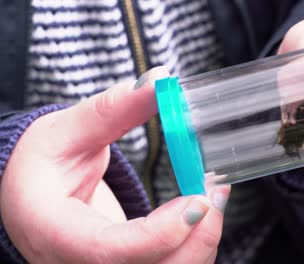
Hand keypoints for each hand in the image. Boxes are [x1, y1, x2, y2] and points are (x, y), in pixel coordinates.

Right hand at [1, 66, 229, 262]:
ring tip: (213, 194)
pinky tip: (202, 212)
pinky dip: (196, 244)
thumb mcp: (65, 131)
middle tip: (215, 190)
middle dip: (196, 236)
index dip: (159, 233)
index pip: (107, 251)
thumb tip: (159, 80)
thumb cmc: (40, 167)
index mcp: (54, 232)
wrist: (33, 201)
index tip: (198, 200)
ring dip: (202, 239)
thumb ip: (112, 109)